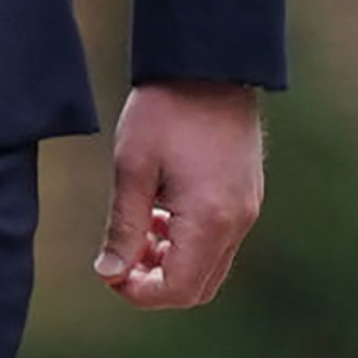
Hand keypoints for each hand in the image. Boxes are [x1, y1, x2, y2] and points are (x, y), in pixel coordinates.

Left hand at [92, 81, 263, 308]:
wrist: (210, 63)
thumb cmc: (167, 110)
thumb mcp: (133, 167)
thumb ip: (123, 227)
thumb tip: (110, 273)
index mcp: (210, 218)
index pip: (178, 290)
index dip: (140, 293)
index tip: (111, 272)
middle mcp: (237, 221)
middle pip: (197, 287)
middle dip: (156, 284)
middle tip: (123, 256)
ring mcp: (248, 207)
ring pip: (211, 266)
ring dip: (172, 262)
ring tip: (141, 229)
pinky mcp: (248, 193)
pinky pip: (221, 240)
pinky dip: (191, 242)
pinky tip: (164, 211)